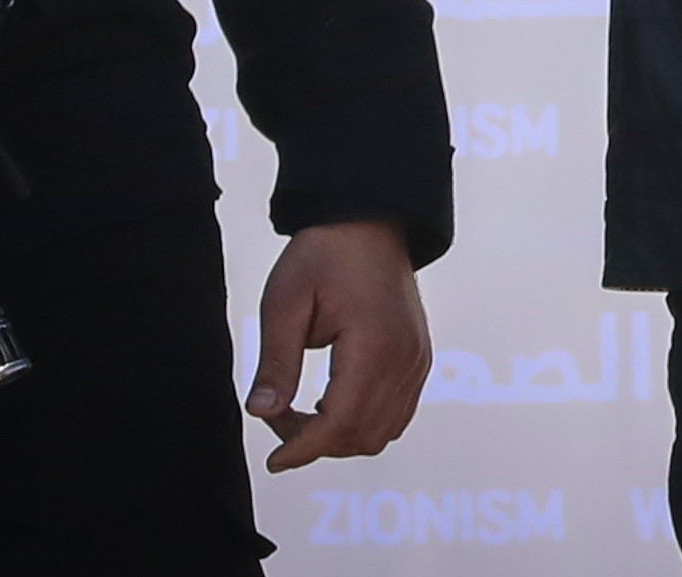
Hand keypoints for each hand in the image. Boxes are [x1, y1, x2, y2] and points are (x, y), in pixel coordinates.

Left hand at [249, 220, 430, 472]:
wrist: (369, 220)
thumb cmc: (325, 254)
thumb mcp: (285, 302)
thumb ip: (276, 361)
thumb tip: (261, 412)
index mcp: (373, 343)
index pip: (341, 422)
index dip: (304, 449)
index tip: (273, 460)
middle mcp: (405, 358)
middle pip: (362, 435)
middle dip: (316, 443)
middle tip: (279, 416)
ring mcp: (417, 359)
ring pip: (382, 432)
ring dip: (339, 437)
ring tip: (303, 412)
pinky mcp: (419, 358)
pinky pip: (397, 413)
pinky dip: (363, 423)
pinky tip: (333, 403)